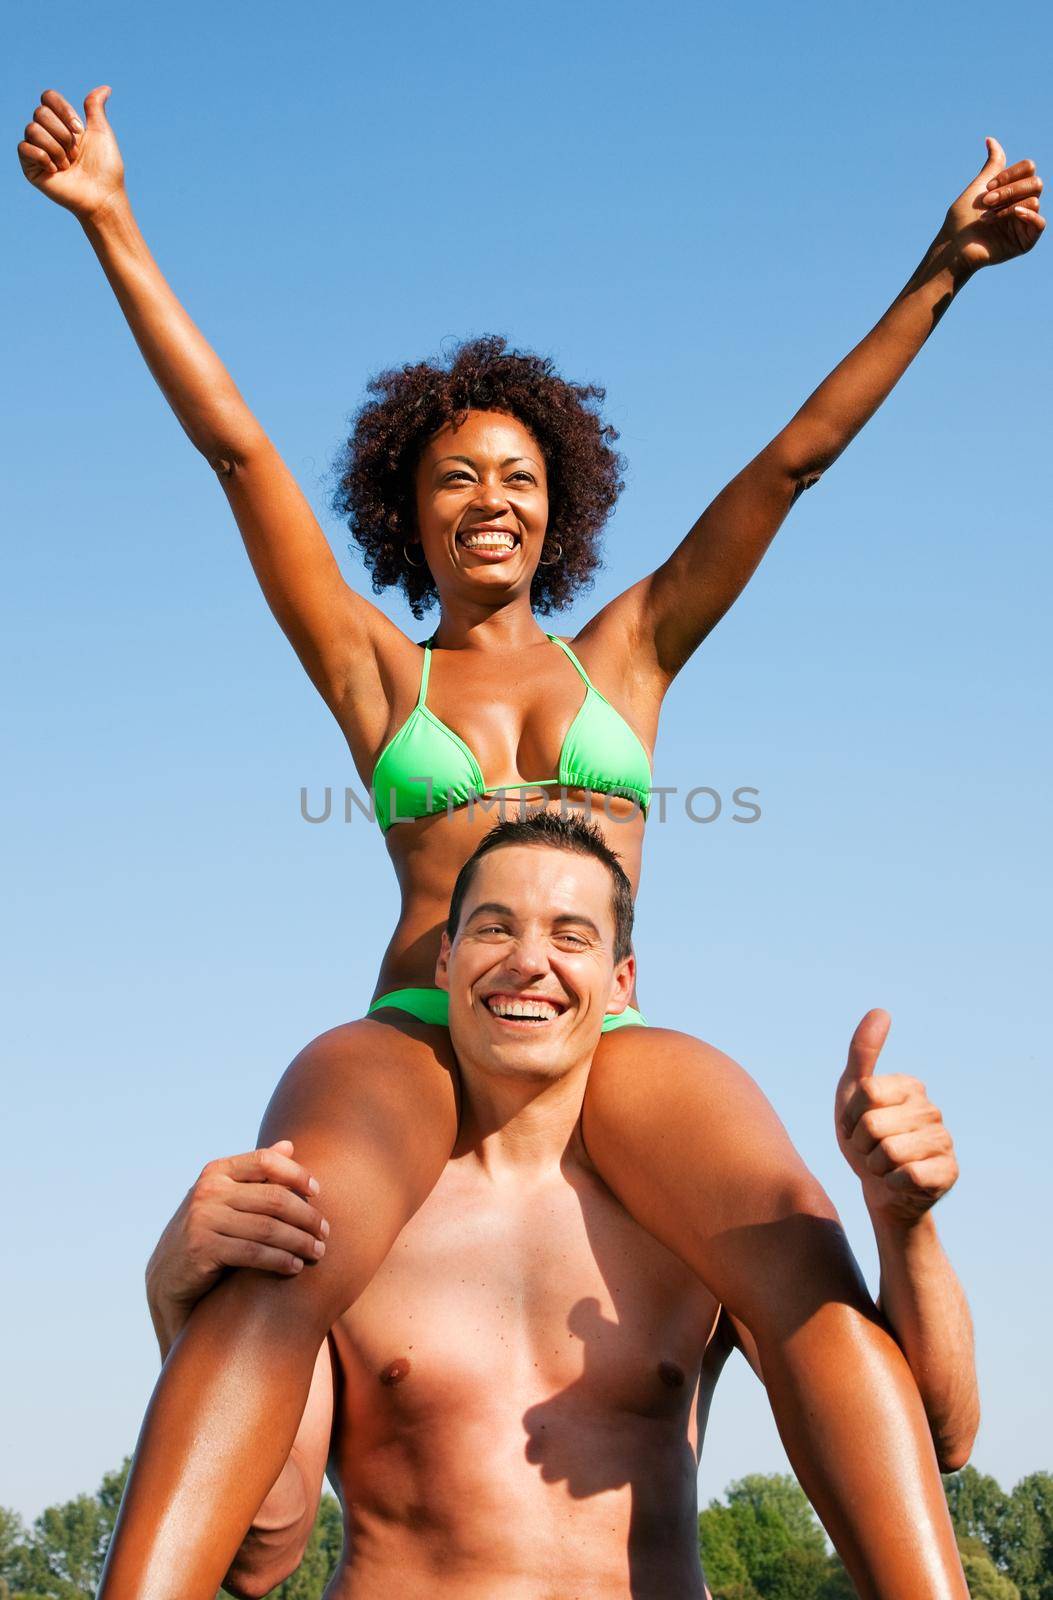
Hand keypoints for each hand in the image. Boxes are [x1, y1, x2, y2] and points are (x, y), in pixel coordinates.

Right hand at [17, 86, 124, 221]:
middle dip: (62, 134)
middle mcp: (48, 134)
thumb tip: (105, 88)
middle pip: (40, 113)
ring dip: (55, 148)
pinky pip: (24, 147)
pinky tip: (56, 171)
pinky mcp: (30, 167)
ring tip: (68, 165)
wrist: (102, 196)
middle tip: (75, 153)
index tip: (79, 130)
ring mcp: (37, 150)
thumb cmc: (106, 168)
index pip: (48, 98)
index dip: (62, 110)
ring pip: (32, 129)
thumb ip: (95, 108)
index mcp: (62, 123)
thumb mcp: (101, 132)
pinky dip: (42, 157)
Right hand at [145, 1142, 329, 1339]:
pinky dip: (280, 1260)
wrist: (169, 1277)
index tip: (318, 1192)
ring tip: (318, 1251)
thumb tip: (289, 1145)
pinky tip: (295, 1267)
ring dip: (299, 1241)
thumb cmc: (209, 1232)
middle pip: (273, 1198)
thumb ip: (256, 1174)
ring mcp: (202, 1219)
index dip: (296, 1174)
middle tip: (325, 1232)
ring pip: (268, 1227)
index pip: (265, 1161)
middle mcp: (208, 1190)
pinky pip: (254, 1253)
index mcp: (217, 1171)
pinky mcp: (202, 1249)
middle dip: (306, 1216)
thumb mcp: (227, 1198)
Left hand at [834, 1010, 958, 1225]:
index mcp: (909, 1086)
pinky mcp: (949, 1172)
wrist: (879, 1189)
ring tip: (884, 1165)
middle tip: (870, 1150)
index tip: (856, 1125)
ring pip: (890, 1152)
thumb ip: (862, 1053)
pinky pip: (908, 1176)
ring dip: (876, 1166)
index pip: (866, 1093)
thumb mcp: (852, 1095)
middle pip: (874, 1124)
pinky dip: (893, 1183)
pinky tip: (901, 1182)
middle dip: (862, 1145)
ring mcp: (944, 1140)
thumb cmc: (863, 1138)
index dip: (850, 1117)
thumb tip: (881, 1010)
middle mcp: (931, 1109)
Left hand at [937, 137, 1043, 271]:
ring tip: (988, 218)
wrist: (953, 247)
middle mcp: (1021, 204)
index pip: (1028, 168)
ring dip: (1008, 206)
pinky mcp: (1025, 241)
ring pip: (1035, 200)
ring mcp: (1024, 222)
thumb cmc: (961, 220)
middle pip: (1035, 182)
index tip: (987, 187)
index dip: (1010, 174)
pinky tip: (1014, 214)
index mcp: (1013, 190)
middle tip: (987, 202)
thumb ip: (992, 165)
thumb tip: (990, 139)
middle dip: (1009, 190)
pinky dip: (1028, 215)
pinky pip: (1040, 223)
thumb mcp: (978, 187)